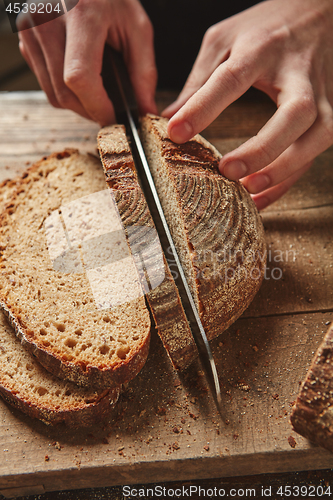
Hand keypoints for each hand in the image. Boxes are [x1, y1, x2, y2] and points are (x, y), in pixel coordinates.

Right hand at [17, 0, 157, 125]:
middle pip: (64, 92)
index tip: (114, 118)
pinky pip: (44, 81)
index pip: (80, 77)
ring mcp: (32, 29)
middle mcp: (47, 20)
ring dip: (78, 104)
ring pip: (53, 93)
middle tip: (111, 110)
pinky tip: (81, 78)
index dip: (98, 106)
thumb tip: (144, 109)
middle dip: (91, 111)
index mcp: (80, 14)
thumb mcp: (137, 27)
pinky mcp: (25, 37)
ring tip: (98, 94)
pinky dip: (64, 90)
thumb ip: (143, 72)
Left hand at [163, 0, 332, 209]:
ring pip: (316, 137)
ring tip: (249, 190)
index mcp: (262, 49)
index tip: (176, 132)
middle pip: (294, 113)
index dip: (203, 108)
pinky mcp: (331, 112)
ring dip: (284, 169)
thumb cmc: (266, 28)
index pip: (232, 78)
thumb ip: (199, 80)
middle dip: (262, 147)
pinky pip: (314, 152)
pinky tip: (262, 196)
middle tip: (228, 170)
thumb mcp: (225, 40)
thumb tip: (171, 117)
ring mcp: (321, 94)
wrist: (321, 12)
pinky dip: (289, 179)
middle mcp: (298, 73)